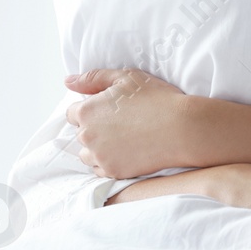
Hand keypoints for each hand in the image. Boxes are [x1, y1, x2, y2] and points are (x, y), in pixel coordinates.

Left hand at [64, 68, 192, 179]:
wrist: (183, 129)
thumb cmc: (157, 99)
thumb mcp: (126, 77)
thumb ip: (93, 78)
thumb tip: (68, 82)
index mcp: (87, 111)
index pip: (73, 113)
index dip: (92, 110)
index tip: (111, 111)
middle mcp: (87, 136)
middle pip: (81, 134)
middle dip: (96, 129)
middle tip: (123, 124)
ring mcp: (99, 156)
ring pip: (88, 154)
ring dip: (99, 148)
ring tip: (125, 140)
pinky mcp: (113, 171)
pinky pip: (101, 169)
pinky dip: (110, 162)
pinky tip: (129, 152)